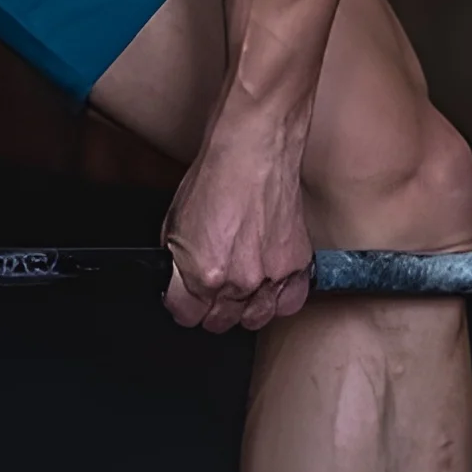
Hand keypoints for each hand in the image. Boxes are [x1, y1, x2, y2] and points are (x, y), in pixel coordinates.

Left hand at [160, 133, 311, 332]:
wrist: (253, 149)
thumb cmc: (215, 176)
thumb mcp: (174, 222)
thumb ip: (177, 263)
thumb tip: (177, 284)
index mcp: (202, 273)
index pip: (187, 316)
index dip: (182, 306)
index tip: (185, 299)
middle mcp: (238, 281)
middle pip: (220, 322)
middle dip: (210, 309)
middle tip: (210, 292)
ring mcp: (271, 275)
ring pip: (256, 319)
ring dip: (245, 309)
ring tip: (240, 290)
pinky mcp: (297, 264)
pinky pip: (290, 303)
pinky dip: (279, 299)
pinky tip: (269, 286)